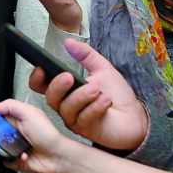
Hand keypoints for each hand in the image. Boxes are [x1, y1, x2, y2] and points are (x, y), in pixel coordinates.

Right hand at [0, 99, 76, 172]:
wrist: (58, 157)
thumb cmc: (48, 134)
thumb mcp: (29, 112)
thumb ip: (10, 105)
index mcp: (15, 117)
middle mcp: (12, 130)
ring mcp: (12, 145)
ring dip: (0, 146)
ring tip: (9, 146)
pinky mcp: (13, 159)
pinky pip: (3, 159)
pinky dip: (10, 158)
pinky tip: (22, 155)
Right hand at [28, 38, 148, 150]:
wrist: (135, 116)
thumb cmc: (116, 94)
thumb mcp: (102, 69)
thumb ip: (86, 55)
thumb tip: (68, 42)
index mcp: (65, 91)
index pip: (42, 86)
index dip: (37, 78)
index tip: (42, 68)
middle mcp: (66, 106)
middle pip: (50, 98)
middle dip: (58, 86)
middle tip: (69, 76)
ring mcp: (74, 120)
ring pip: (67, 109)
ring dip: (80, 96)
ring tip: (96, 89)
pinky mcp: (86, 130)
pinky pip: (84, 119)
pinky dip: (95, 107)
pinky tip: (106, 100)